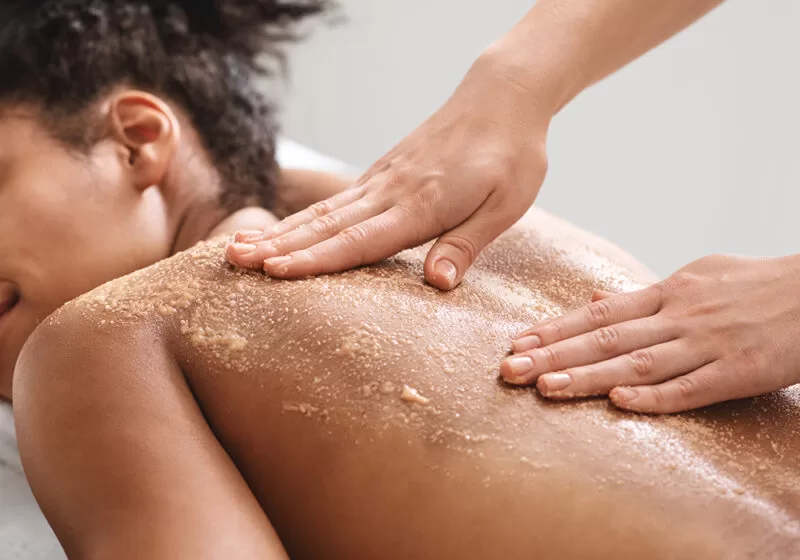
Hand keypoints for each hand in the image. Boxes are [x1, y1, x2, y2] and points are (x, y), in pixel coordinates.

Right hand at [226, 50, 551, 289]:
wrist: (502, 97)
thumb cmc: (512, 155)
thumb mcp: (505, 206)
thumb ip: (466, 244)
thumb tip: (436, 284)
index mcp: (422, 204)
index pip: (360, 239)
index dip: (316, 258)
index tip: (275, 271)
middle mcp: (392, 191)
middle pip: (327, 224)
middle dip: (278, 245)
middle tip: (233, 261)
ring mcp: (382, 180)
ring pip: (323, 211)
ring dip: (280, 232)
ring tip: (239, 247)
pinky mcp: (382, 174)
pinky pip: (336, 201)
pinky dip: (303, 218)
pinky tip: (283, 229)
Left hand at [500, 254, 799, 413]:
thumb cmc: (755, 284)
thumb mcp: (697, 277)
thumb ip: (645, 295)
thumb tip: (594, 301)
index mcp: (669, 293)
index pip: (599, 313)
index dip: (555, 328)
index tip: (517, 342)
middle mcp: (680, 317)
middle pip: (606, 338)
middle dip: (554, 354)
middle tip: (510, 369)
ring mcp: (709, 345)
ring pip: (637, 364)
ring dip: (588, 377)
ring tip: (545, 388)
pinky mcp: (740, 372)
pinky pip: (691, 389)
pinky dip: (654, 397)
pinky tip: (617, 403)